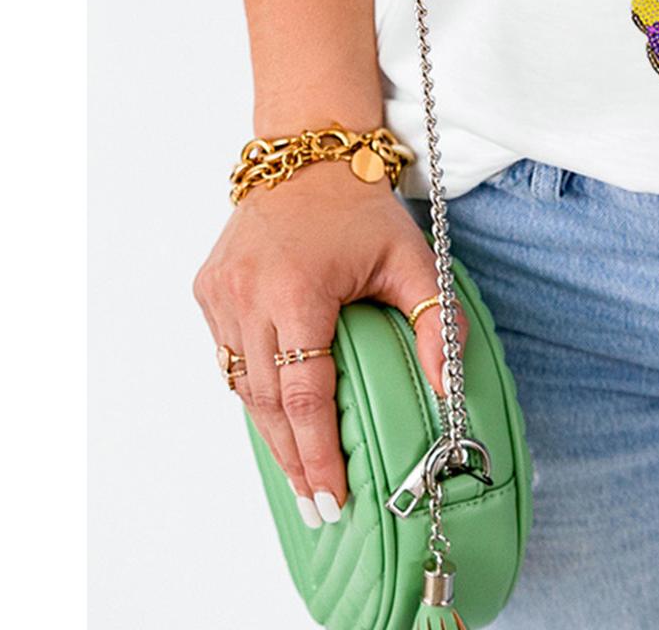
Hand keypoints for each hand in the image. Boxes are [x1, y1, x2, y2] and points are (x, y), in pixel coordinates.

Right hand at [193, 163, 464, 521]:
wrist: (306, 152)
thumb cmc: (361, 209)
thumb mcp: (413, 259)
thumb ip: (435, 324)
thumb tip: (450, 392)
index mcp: (297, 291)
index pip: (304, 395)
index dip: (317, 453)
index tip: (331, 497)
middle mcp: (248, 295)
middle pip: (267, 404)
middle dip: (294, 460)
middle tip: (319, 506)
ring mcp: (221, 294)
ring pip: (242, 386)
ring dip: (270, 433)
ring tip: (300, 474)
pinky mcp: (208, 290)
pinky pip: (229, 357)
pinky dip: (252, 390)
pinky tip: (276, 417)